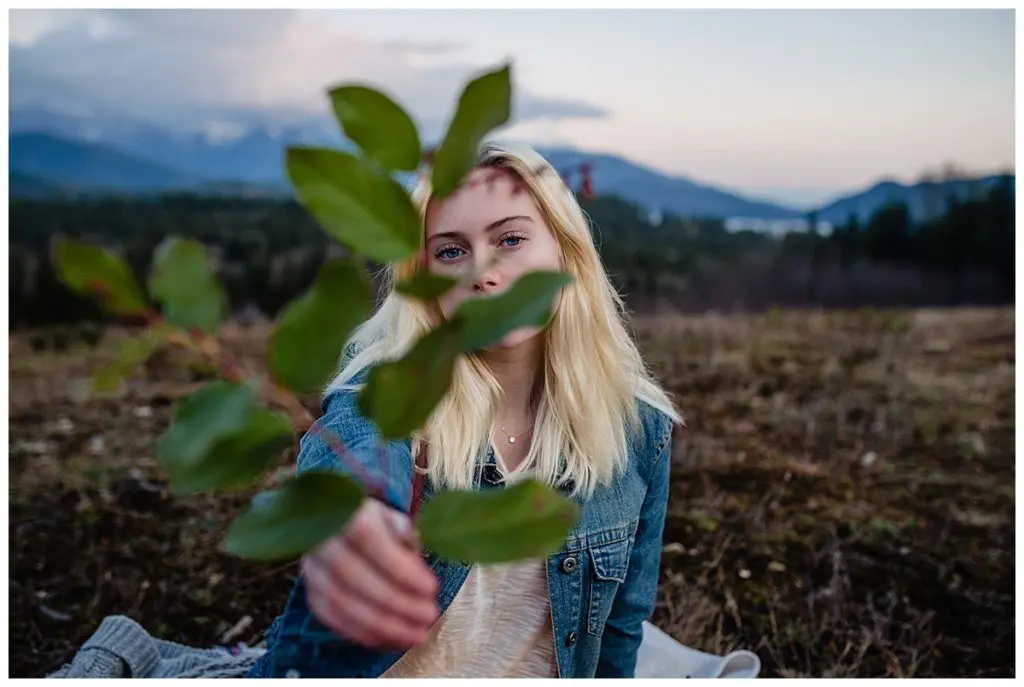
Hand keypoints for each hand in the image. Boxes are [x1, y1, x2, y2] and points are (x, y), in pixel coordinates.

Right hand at [301, 497, 438, 650]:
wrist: (331, 523)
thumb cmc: (369, 520)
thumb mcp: (389, 515)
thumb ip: (403, 534)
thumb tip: (413, 558)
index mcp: (346, 514)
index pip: (372, 541)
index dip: (401, 569)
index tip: (432, 588)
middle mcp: (323, 541)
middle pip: (356, 578)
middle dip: (397, 604)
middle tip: (428, 617)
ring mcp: (312, 569)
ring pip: (341, 603)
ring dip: (382, 626)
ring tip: (414, 636)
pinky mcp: (310, 591)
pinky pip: (331, 618)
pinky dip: (361, 633)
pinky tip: (389, 639)